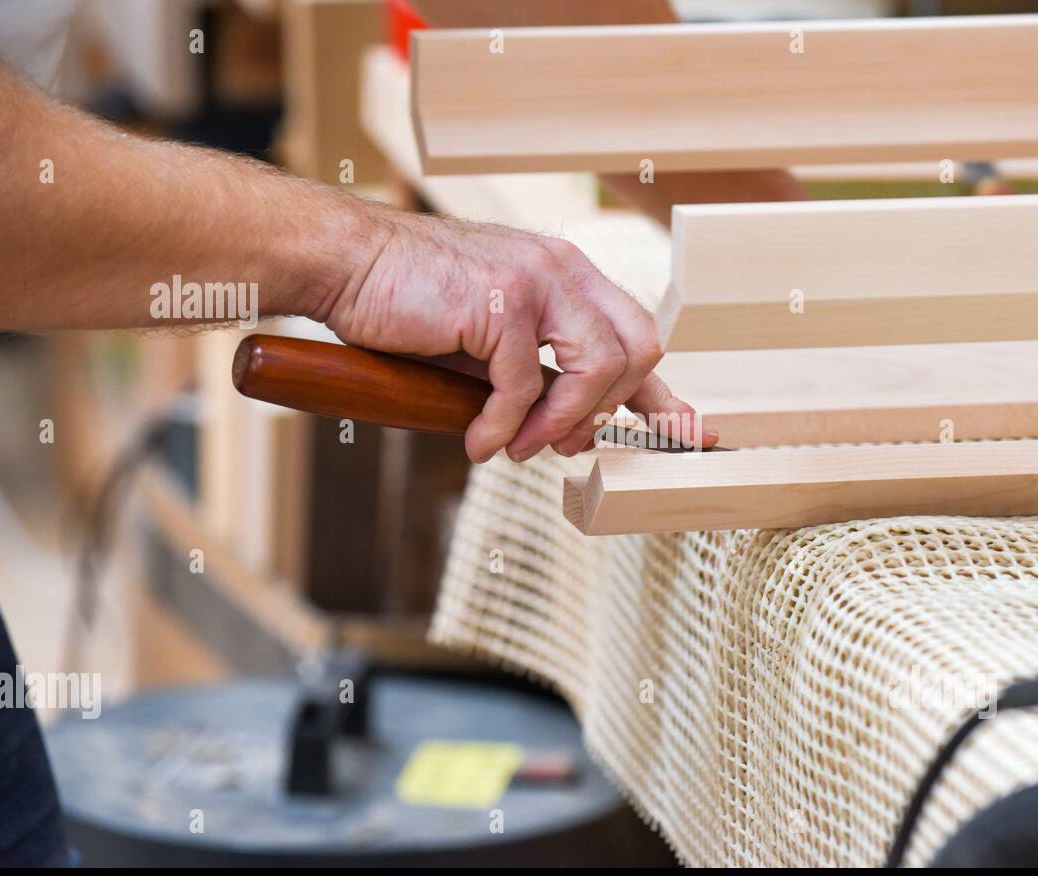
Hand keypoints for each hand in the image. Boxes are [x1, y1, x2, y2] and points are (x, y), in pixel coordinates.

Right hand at [319, 210, 715, 463]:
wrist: (347, 265)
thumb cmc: (413, 305)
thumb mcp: (493, 343)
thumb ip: (541, 374)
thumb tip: (579, 430)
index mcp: (569, 275)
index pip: (638, 336)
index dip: (663, 394)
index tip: (690, 433)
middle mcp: (564, 270)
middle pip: (639, 351)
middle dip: (609, 411)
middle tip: (564, 445)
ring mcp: (537, 280)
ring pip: (597, 370)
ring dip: (559, 425)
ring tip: (517, 448)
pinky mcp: (502, 302)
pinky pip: (525, 387)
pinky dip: (503, 427)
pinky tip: (479, 442)